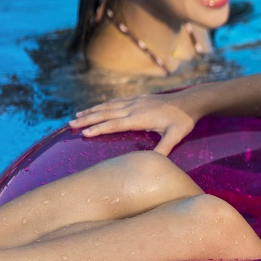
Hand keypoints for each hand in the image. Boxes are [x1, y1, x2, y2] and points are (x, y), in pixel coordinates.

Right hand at [68, 93, 196, 155]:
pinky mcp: (138, 98)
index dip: (99, 129)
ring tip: (77, 115)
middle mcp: (133, 108)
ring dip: (92, 111)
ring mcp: (135, 101)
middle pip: (105, 114)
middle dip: (87, 119)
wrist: (190, 101)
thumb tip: (155, 162)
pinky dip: (104, 105)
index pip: (114, 124)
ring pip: (108, 106)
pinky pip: (116, 101)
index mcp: (139, 118)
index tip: (84, 133)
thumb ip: (164, 148)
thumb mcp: (175, 136)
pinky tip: (98, 107)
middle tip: (70, 124)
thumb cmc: (183, 121)